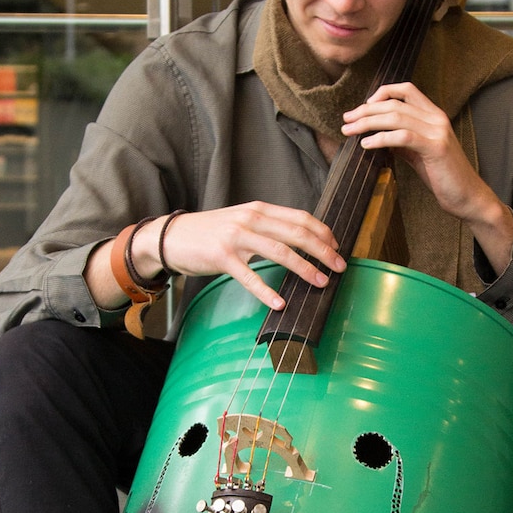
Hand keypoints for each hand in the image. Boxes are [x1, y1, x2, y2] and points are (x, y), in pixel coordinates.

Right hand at [128, 202, 346, 311]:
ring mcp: (236, 237)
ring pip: (280, 252)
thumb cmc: (210, 233)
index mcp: (259, 210)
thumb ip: (267, 227)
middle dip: (323, 251)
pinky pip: (250, 277)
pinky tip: (280, 303)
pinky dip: (267, 291)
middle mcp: (251, 219)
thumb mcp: (242, 221)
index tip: (337, 248)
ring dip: (305, 269)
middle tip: (340, 267)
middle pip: (297, 234)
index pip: (301, 218)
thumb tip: (299, 241)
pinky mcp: (222, 257)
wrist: (171, 236)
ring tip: (321, 282)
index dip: (324, 233)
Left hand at [341, 81, 512, 273]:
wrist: (468, 197)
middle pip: (394, 103)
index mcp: (434, 115)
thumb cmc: (443, 176)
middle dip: (365, 110)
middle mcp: (437, 118)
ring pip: (396, 117)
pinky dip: (381, 138)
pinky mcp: (435, 148)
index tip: (364, 105)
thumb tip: (377, 135)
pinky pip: (402, 137)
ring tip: (349, 131)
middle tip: (346, 120)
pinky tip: (366, 144)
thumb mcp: (419, 153)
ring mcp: (437, 131)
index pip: (406, 90)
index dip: (382, 92)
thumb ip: (402, 141)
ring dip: (367, 123)